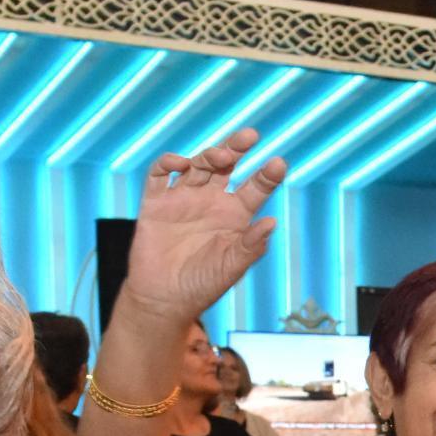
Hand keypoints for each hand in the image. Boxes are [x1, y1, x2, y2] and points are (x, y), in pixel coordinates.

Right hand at [119, 131, 285, 329]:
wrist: (163, 299)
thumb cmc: (203, 285)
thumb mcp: (232, 267)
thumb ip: (251, 246)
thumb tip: (272, 222)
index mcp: (235, 215)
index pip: (255, 188)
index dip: (267, 175)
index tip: (279, 163)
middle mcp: (211, 201)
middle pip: (225, 166)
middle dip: (236, 148)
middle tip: (250, 136)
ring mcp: (183, 199)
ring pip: (196, 165)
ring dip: (209, 155)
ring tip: (221, 156)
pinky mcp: (156, 202)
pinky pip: (159, 176)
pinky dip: (168, 164)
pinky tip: (181, 163)